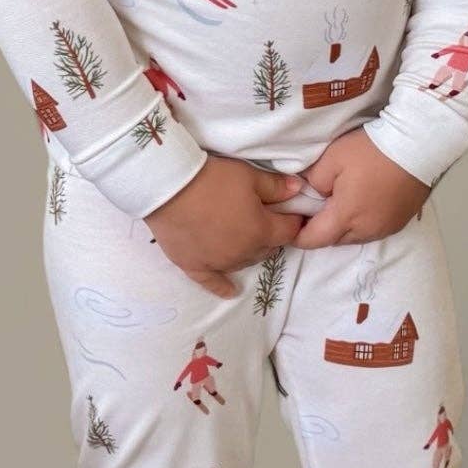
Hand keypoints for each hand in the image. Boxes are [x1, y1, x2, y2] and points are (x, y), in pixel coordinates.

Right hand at [146, 154, 307, 298]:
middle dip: (270, 235)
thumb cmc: (212, 179)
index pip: (289, 232)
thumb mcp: (249, 176)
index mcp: (261, 231)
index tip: (290, 211)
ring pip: (244, 262)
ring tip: (243, 237)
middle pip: (267, 249)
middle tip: (263, 218)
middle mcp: (244, 253)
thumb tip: (298, 191)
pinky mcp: (195, 267)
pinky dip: (223, 287)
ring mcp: (219, 263)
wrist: (169, 187)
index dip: (292, 220)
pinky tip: (231, 291)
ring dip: (249, 251)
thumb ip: (276, 187)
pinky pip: (213, 283)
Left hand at [285, 128, 430, 245]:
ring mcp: (385, 228)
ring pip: (355, 237)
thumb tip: (313, 193)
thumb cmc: (371, 150)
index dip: (298, 235)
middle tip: (314, 209)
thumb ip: (313, 180)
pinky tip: (363, 203)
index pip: (313, 240)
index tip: (291, 223)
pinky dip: (363, 223)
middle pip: (334, 240)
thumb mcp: (332, 158)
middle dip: (322, 230)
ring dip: (344, 227)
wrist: (417, 146)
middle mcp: (366, 229)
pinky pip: (373, 230)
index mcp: (346, 216)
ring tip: (340, 204)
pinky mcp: (400, 222)